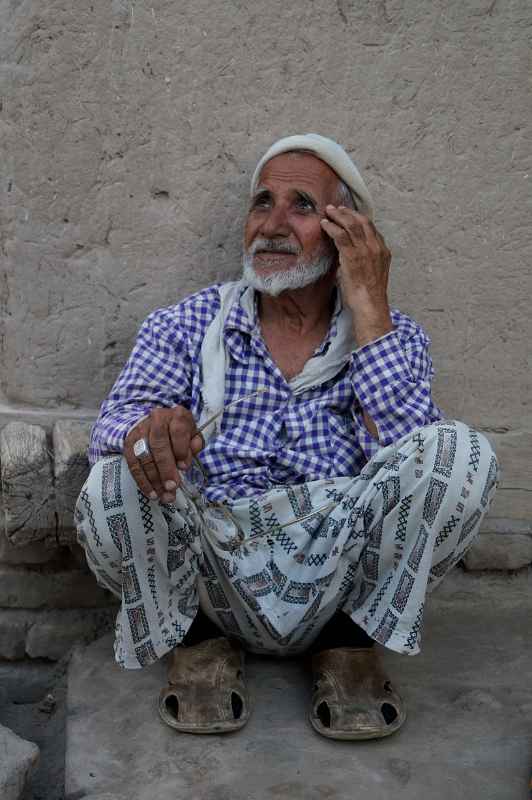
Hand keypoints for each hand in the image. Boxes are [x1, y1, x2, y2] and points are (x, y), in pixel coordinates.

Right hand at [124, 406, 203, 502]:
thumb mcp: (194, 436)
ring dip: (153, 479)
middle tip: (171, 486)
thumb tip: (185, 462)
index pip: (178, 431)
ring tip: (163, 495)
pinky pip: (133, 464)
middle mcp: (157, 419)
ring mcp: (141, 431)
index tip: (184, 468)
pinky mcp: (129, 443)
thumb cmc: (181, 433)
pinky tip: (151, 493)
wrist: (160, 423)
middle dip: (165, 468)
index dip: (181, 450)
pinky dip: (142, 481)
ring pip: (144, 456)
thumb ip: (194, 447)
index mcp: (177, 416)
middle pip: (158, 444)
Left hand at [320, 205, 393, 345]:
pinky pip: (340, 235)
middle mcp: (376, 247)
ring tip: (328, 211)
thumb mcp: (369, 273)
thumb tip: (346, 257)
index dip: (359, 218)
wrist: (370, 305)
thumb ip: (361, 261)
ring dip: (338, 216)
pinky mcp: (352, 256)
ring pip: (351, 225)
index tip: (348, 214)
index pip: (371, 228)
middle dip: (348, 212)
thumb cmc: (367, 295)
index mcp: (383, 251)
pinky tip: (324, 225)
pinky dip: (331, 227)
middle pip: (362, 221)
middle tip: (337, 208)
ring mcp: (365, 250)